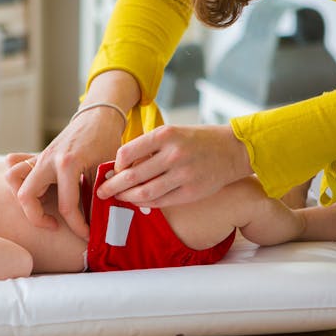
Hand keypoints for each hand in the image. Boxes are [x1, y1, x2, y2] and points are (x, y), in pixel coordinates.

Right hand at [5, 107, 124, 238]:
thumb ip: (101, 193)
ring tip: (44, 206)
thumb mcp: (107, 169)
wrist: (98, 117)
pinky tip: (40, 192)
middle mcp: (48, 160)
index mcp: (68, 164)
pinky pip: (16, 168)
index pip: (67, 206)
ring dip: (25, 198)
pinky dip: (20, 182)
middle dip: (38, 218)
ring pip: (13, 179)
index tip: (87, 235)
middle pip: (27, 196)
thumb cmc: (105, 142)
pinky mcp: (36, 156)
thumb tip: (102, 221)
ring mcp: (39, 157)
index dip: (78, 226)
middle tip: (55, 225)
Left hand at [97, 124, 252, 207]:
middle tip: (102, 192)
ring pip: (145, 192)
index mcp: (166, 135)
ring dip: (127, 197)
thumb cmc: (198, 140)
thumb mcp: (173, 132)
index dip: (116, 164)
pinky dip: (145, 203)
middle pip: (133, 175)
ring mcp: (183, 175)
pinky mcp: (191, 192)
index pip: (127, 152)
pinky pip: (161, 201)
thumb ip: (149, 147)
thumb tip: (121, 166)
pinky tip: (138, 201)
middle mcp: (173, 154)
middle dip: (113, 186)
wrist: (233, 150)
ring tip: (119, 198)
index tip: (114, 169)